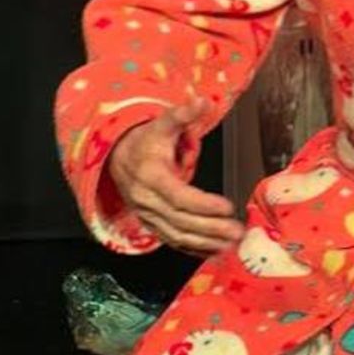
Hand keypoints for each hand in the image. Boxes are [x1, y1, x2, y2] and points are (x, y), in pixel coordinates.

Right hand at [107, 97, 243, 255]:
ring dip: (205, 242)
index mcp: (150, 176)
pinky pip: (173, 241)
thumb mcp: (162, 123)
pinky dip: (194, 249)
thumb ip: (182, 114)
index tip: (227, 207)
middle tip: (237, 231)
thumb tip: (202, 101)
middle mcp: (146, 200)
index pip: (178, 195)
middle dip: (210, 228)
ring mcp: (148, 216)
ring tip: (232, 244)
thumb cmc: (144, 141)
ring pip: (177, 235)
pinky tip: (215, 253)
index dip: (202, 204)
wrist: (116, 159)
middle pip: (180, 220)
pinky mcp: (152, 225)